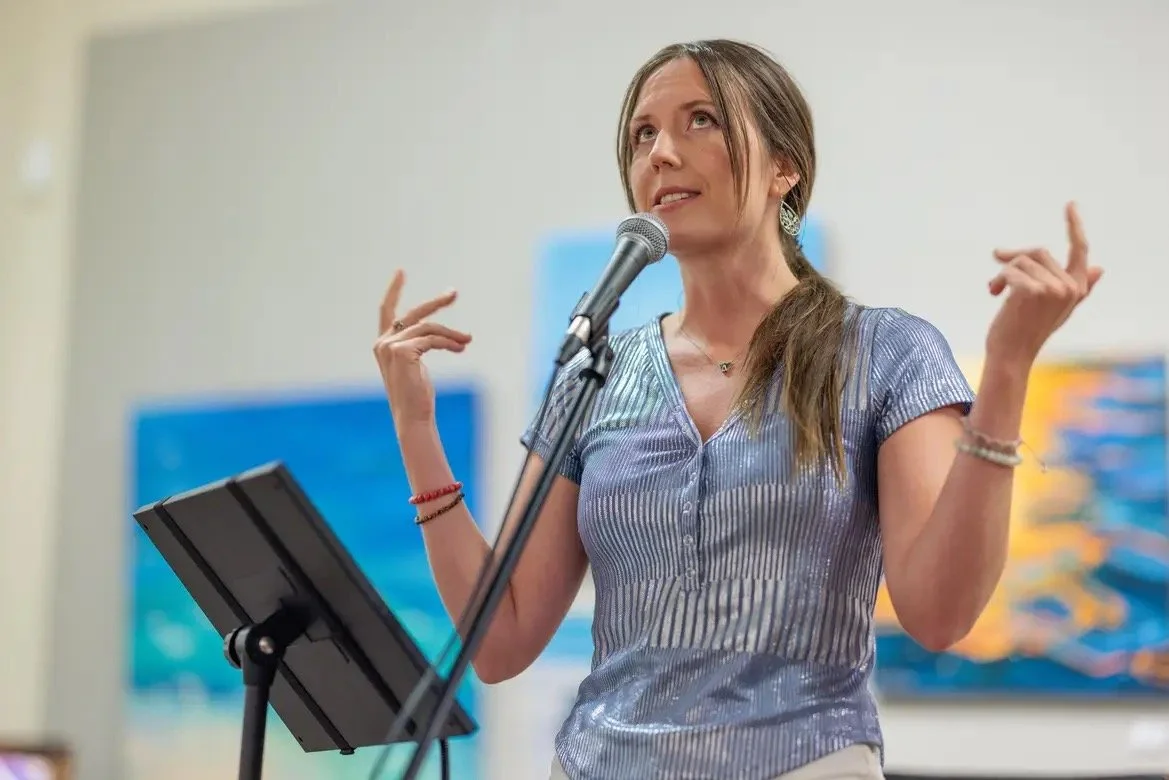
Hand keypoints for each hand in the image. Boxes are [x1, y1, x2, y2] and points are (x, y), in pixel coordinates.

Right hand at [374, 269, 471, 425]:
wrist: (413, 417)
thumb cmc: (417, 396)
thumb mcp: (419, 365)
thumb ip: (425, 346)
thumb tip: (457, 338)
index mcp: (384, 345)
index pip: (386, 311)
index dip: (394, 290)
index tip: (401, 272)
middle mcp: (383, 343)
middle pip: (414, 314)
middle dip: (436, 302)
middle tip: (453, 293)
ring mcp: (390, 346)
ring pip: (429, 328)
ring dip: (452, 333)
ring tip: (467, 340)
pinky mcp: (403, 351)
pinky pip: (433, 339)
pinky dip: (450, 342)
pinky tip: (460, 348)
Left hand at [984, 202, 1103, 367]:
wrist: (1011, 354)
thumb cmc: (1028, 331)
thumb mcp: (1055, 308)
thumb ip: (1077, 287)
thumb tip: (1101, 268)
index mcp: (1077, 288)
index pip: (1079, 250)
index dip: (1074, 226)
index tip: (1070, 205)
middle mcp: (1070, 287)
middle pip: (1038, 252)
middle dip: (1014, 261)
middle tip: (996, 281)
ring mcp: (1053, 289)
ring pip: (1021, 260)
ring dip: (1003, 274)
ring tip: (996, 291)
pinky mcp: (1034, 290)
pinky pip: (1009, 269)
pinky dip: (997, 280)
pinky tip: (994, 294)